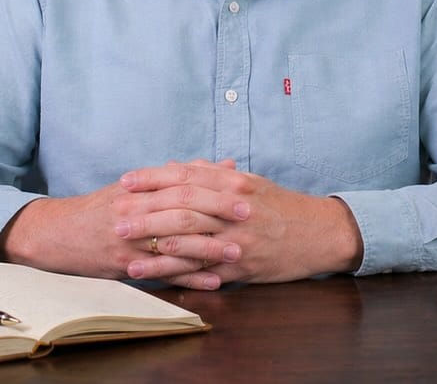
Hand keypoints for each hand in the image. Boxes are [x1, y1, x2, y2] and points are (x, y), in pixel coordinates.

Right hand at [0, 174, 248, 286]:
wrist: (58, 234)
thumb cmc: (104, 207)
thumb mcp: (138, 185)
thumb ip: (181, 175)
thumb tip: (223, 163)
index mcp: (141, 188)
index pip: (184, 182)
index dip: (216, 184)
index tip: (245, 186)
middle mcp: (135, 211)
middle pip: (183, 210)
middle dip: (218, 213)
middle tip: (250, 216)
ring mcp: (129, 240)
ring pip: (175, 244)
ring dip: (209, 249)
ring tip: (239, 252)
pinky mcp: (124, 265)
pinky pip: (163, 273)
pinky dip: (190, 278)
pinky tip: (215, 281)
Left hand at [118, 159, 363, 288]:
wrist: (320, 234)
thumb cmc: (283, 208)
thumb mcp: (252, 183)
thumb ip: (215, 174)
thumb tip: (179, 165)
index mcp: (236, 183)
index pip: (188, 175)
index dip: (154, 177)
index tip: (126, 181)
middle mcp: (235, 207)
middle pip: (182, 204)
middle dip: (145, 209)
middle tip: (115, 212)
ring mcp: (237, 237)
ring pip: (188, 236)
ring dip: (151, 240)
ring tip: (121, 243)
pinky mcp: (239, 265)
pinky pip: (199, 267)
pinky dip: (170, 269)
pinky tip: (147, 271)